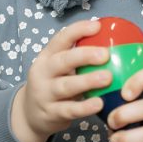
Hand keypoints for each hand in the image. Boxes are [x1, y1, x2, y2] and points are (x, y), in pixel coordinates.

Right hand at [11, 20, 111, 141]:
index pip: (60, 39)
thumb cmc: (53, 85)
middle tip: (105, 54)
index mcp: (47, 57)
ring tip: (107, 78)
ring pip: (66, 86)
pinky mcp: (51, 113)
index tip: (97, 26)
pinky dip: (84, 107)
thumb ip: (77, 58)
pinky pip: (69, 110)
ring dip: (87, 81)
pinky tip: (99, 103)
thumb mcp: (58, 68)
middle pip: (62, 61)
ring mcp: (45, 94)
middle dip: (84, 56)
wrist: (29, 115)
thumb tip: (113, 43)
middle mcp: (43, 73)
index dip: (78, 31)